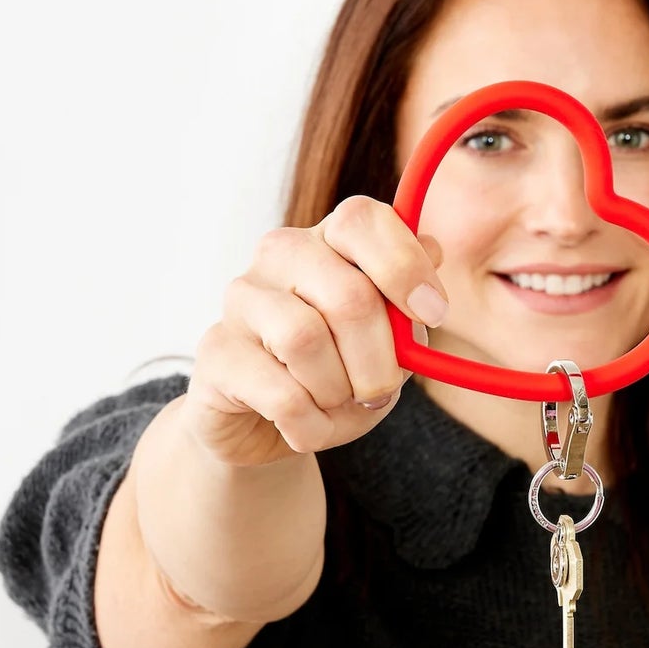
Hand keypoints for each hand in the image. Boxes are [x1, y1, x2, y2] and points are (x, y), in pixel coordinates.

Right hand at [181, 195, 448, 467]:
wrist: (269, 425)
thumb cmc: (339, 373)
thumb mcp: (390, 344)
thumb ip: (410, 304)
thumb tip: (433, 248)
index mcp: (329, 240)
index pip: (362, 220)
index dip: (404, 266)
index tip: (434, 314)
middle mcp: (280, 255)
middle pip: (348, 296)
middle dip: (379, 361)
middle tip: (379, 391)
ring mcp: (241, 298)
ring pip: (305, 340)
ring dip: (338, 392)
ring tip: (335, 404)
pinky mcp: (215, 351)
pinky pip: (280, 394)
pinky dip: (310, 425)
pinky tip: (306, 426)